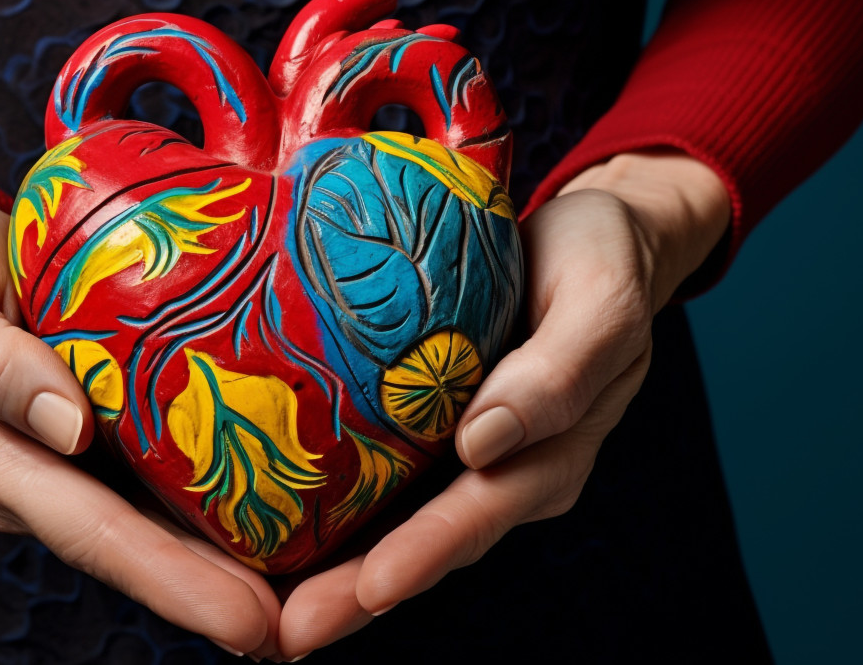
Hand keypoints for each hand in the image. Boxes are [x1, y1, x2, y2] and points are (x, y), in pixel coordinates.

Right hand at [0, 165, 279, 656]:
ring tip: (319, 593)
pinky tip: (289, 512)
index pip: (95, 534)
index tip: (246, 618)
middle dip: (223, 596)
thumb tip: (65, 425)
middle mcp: (44, 480)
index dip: (173, 582)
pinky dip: (226, 501)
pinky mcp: (106, 432)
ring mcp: (77, 463)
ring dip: (235, 565)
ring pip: (163, 525)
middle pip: (141, 550)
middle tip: (307, 627)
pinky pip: (168, 476)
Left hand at [273, 150, 731, 657]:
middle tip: (287, 636)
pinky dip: (332, 517)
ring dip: (334, 575)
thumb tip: (486, 443)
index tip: (367, 591)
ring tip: (265, 616)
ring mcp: (463, 458)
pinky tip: (273, 532)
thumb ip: (558, 373)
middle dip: (355, 597)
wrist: (588, 238)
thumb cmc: (597, 261)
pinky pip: (380, 484)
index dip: (422, 555)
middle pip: (424, 544)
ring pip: (394, 527)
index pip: (477, 515)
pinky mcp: (429, 431)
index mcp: (548, 452)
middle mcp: (500, 470)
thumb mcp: (597, 300)